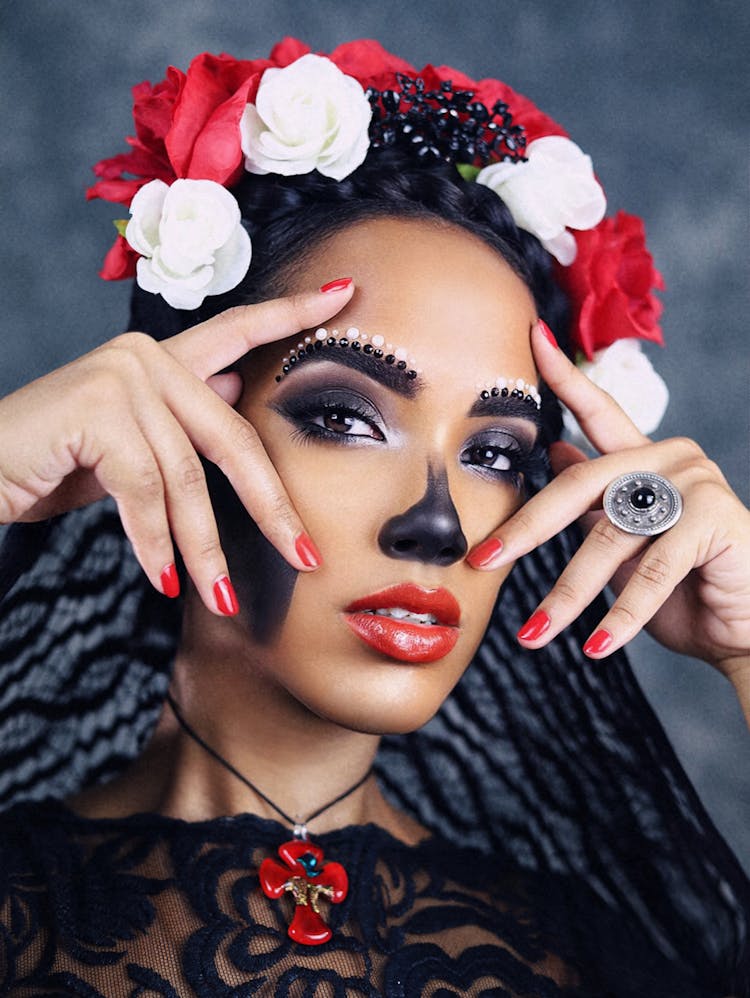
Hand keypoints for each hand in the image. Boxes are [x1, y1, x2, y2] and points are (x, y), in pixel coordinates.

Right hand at [0, 280, 354, 614]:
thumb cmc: (51, 464)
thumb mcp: (129, 446)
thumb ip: (181, 423)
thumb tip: (232, 390)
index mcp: (161, 361)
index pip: (238, 330)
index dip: (291, 314)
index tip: (346, 292)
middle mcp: (147, 358)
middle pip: (232, 438)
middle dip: (270, 506)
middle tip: (304, 554)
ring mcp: (122, 378)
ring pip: (187, 478)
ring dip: (203, 549)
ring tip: (217, 597)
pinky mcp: (97, 409)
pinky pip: (145, 491)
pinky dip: (154, 543)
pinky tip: (161, 579)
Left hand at [467, 321, 749, 716]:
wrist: (747, 631)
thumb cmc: (685, 591)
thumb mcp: (626, 545)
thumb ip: (593, 503)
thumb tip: (556, 450)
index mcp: (646, 459)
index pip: (597, 410)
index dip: (562, 377)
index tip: (529, 338)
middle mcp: (671, 459)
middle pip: (580, 483)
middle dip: (527, 527)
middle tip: (483, 560)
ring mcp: (696, 485)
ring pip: (609, 536)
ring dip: (567, 593)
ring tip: (534, 634)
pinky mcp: (716, 521)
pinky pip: (653, 571)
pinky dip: (619, 615)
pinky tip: (594, 647)